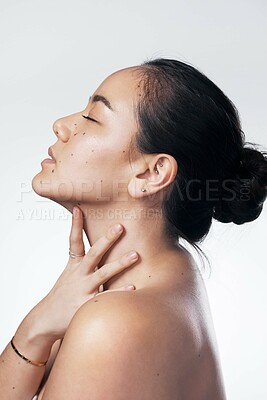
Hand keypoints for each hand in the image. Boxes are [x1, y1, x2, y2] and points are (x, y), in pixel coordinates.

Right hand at [29, 206, 137, 341]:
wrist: (46, 319)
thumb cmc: (63, 294)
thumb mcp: (69, 274)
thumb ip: (81, 260)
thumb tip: (94, 248)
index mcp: (74, 265)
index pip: (74, 241)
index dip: (75, 224)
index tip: (79, 208)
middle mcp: (79, 275)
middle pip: (93, 254)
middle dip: (107, 239)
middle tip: (120, 226)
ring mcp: (83, 289)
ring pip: (103, 274)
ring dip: (120, 264)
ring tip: (135, 255)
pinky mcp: (88, 305)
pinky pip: (107, 297)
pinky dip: (120, 292)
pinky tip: (134, 287)